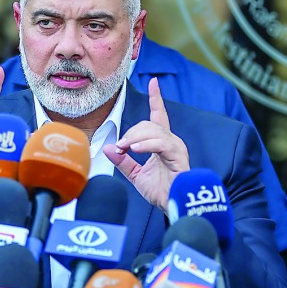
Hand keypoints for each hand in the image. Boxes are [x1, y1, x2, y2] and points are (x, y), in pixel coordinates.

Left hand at [107, 78, 189, 209]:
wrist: (173, 205)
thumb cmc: (160, 191)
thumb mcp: (135, 174)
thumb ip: (123, 161)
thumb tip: (108, 147)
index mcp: (161, 143)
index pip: (158, 116)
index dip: (156, 98)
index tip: (153, 82)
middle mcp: (171, 142)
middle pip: (149, 124)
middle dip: (131, 132)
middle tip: (120, 146)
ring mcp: (176, 147)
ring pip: (154, 131)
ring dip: (135, 137)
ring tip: (125, 148)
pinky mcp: (178, 156)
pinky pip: (161, 143)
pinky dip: (146, 144)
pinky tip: (135, 149)